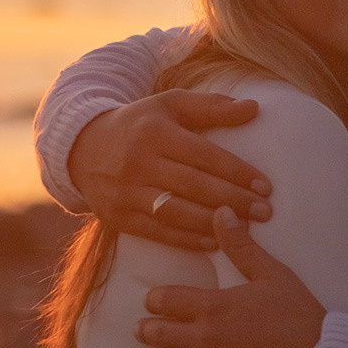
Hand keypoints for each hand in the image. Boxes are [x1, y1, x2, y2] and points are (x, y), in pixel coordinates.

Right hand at [69, 91, 273, 250]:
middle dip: (234, 200)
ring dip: (214, 223)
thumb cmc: (139, 125)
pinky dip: (188, 240)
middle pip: (194, 186)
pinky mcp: (117, 218)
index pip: (204, 155)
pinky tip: (214, 243)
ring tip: (246, 229)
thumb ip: (212, 106)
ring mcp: (126, 193)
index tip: (265, 186)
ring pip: (176, 212)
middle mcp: (138, 163)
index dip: (237, 172)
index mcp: (155, 132)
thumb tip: (254, 108)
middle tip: (265, 212)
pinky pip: (157, 232)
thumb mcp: (170, 105)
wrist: (82, 148)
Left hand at [138, 208, 322, 347]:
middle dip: (147, 330)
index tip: (152, 302)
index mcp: (213, 307)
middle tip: (142, 330)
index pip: (165, 300)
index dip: (154, 300)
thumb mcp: (273, 274)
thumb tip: (221, 211)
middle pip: (157, 334)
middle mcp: (204, 340)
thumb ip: (242, 246)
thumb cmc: (300, 316)